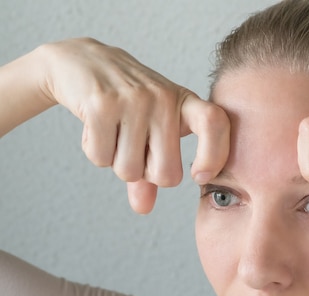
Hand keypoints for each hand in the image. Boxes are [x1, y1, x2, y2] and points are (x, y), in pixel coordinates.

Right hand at [38, 38, 229, 212]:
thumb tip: (143, 208)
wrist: (82, 63)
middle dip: (146, 174)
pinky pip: (101, 158)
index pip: (215, 124)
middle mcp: (164, 98)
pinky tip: (96, 127)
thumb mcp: (150, 130)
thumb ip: (153, 169)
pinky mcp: (101, 103)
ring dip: (117, 163)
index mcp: (185, 103)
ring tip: (114, 132)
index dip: (214, 155)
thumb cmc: (127, 104)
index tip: (198, 176)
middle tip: (135, 149)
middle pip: (166, 175)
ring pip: (130, 171)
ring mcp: (134, 99)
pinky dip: (95, 151)